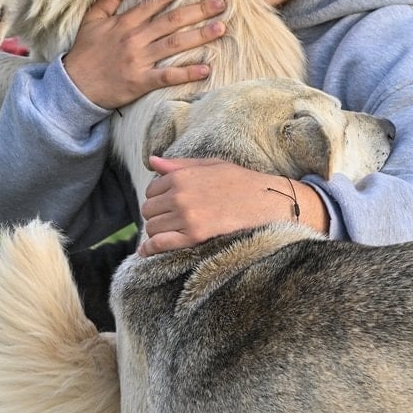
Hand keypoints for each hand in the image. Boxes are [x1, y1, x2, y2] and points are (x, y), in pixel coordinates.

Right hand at [63, 0, 226, 109]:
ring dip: (199, 36)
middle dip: (199, 9)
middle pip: (172, 20)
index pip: (157, 0)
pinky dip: (186, 73)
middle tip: (222, 2)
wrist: (75, 85)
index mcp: (126, 22)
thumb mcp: (92, 20)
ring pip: (174, 44)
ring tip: (221, 28)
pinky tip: (205, 69)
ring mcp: (139, 60)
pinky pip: (167, 76)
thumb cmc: (85, 52)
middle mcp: (136, 38)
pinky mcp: (141, 81)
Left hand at [138, 156, 328, 255]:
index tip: (167, 204)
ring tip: (168, 232)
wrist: (265, 201)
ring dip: (156, 231)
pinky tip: (147, 251)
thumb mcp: (210, 165)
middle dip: (156, 215)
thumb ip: (179, 165)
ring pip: (152, 227)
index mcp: (182, 176)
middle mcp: (179, 195)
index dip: (158, 198)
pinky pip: (160, 244)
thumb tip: (152, 161)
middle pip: (149, 210)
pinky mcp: (194, 236)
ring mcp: (186, 216)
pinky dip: (150, 249)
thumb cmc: (240, 181)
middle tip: (169, 220)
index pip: (151, 190)